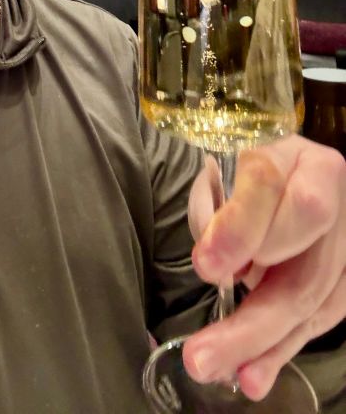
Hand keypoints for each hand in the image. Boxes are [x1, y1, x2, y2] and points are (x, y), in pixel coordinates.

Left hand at [183, 135, 345, 399]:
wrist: (293, 181)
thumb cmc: (249, 176)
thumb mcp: (225, 176)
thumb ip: (218, 214)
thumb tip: (218, 268)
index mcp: (300, 158)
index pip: (269, 186)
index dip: (239, 227)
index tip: (206, 266)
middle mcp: (336, 197)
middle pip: (303, 264)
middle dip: (251, 317)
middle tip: (201, 353)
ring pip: (312, 303)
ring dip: (262, 345)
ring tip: (218, 370)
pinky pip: (319, 321)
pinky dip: (280, 350)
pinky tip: (252, 375)